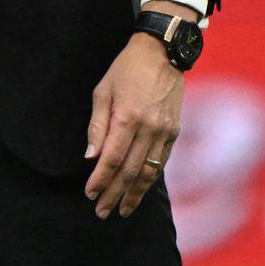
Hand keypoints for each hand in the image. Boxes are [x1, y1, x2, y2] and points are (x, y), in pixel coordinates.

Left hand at [83, 11, 187, 219]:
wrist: (162, 54)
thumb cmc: (125, 70)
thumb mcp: (102, 91)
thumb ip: (97, 125)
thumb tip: (90, 157)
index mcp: (127, 117)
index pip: (111, 158)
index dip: (100, 179)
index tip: (90, 194)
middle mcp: (148, 128)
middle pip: (129, 171)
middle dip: (115, 194)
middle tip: (102, 212)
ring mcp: (165, 132)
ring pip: (149, 172)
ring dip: (135, 194)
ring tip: (123, 210)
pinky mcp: (175, 132)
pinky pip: (162, 162)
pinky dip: (150, 179)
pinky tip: (140, 189)